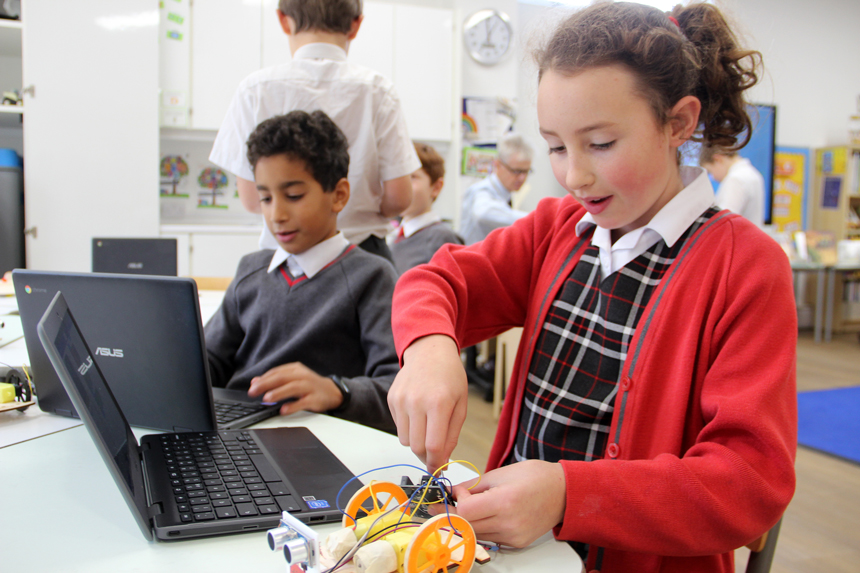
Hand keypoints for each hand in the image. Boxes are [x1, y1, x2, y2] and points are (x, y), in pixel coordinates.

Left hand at [248, 362, 342, 415]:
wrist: (332, 392)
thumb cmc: (309, 385)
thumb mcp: (292, 379)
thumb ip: (274, 380)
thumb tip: (255, 382)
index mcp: (295, 369)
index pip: (276, 372)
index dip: (263, 379)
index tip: (252, 386)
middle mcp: (302, 376)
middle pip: (282, 378)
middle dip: (266, 384)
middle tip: (253, 392)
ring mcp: (309, 387)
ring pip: (292, 387)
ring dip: (278, 393)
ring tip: (266, 399)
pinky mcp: (315, 399)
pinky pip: (303, 402)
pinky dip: (293, 406)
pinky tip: (284, 410)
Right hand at [387, 335, 467, 473]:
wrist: (430, 351)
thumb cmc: (450, 376)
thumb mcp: (461, 404)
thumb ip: (452, 435)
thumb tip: (442, 460)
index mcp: (438, 403)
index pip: (432, 446)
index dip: (436, 463)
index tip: (439, 469)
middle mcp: (416, 402)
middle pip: (416, 447)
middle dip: (426, 456)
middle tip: (435, 454)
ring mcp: (401, 400)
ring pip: (405, 440)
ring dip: (417, 442)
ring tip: (428, 427)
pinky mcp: (392, 399)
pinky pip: (398, 426)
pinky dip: (409, 428)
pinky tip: (419, 414)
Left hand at [449, 460, 565, 547]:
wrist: (563, 492)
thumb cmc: (536, 477)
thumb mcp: (501, 473)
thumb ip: (474, 485)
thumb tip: (453, 491)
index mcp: (505, 501)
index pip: (465, 511)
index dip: (454, 502)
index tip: (453, 492)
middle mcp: (510, 523)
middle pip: (467, 526)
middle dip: (451, 514)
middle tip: (440, 505)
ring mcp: (514, 536)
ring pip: (476, 534)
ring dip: (465, 522)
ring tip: (462, 508)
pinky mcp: (517, 543)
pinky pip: (490, 538)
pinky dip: (481, 527)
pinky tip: (481, 515)